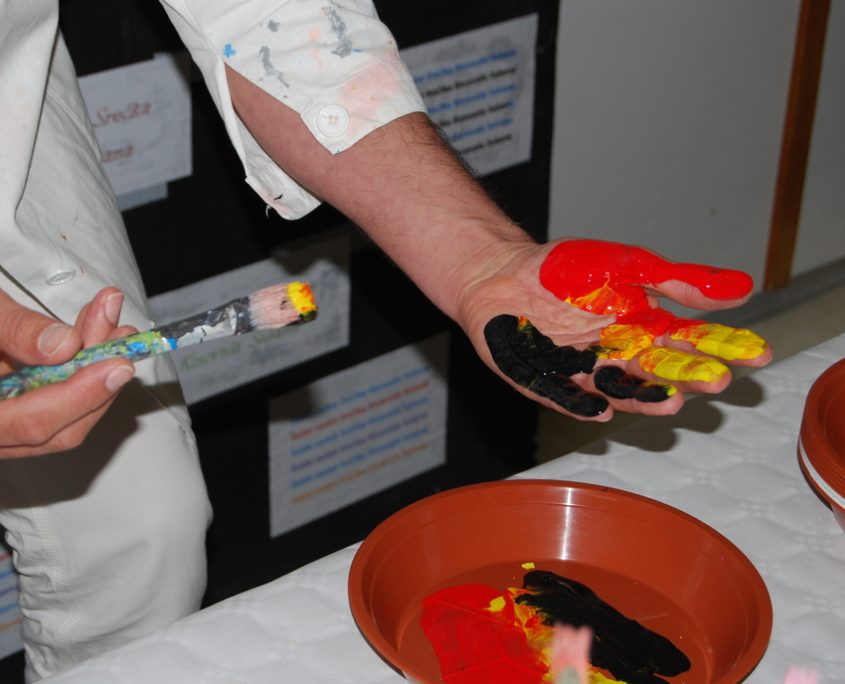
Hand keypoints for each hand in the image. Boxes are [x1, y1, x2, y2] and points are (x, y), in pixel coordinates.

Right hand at [0, 287, 137, 457]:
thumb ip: (13, 329)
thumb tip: (64, 347)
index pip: (27, 425)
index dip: (78, 396)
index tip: (116, 364)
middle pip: (54, 430)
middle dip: (95, 379)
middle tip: (120, 334)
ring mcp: (1, 428)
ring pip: (59, 418)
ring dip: (92, 371)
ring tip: (111, 322)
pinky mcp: (13, 413)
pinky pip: (51, 403)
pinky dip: (76, 370)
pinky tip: (92, 332)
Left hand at [456, 238, 772, 420]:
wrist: (504, 274)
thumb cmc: (567, 270)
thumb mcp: (630, 267)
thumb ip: (679, 280)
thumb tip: (743, 288)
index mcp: (645, 327)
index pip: (693, 340)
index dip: (724, 347)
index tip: (758, 353)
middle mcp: (620, 355)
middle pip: (661, 370)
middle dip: (689, 376)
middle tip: (718, 381)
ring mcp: (585, 373)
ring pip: (622, 391)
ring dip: (645, 400)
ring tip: (672, 403)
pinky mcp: (548, 384)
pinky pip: (569, 399)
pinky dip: (585, 405)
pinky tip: (603, 411)